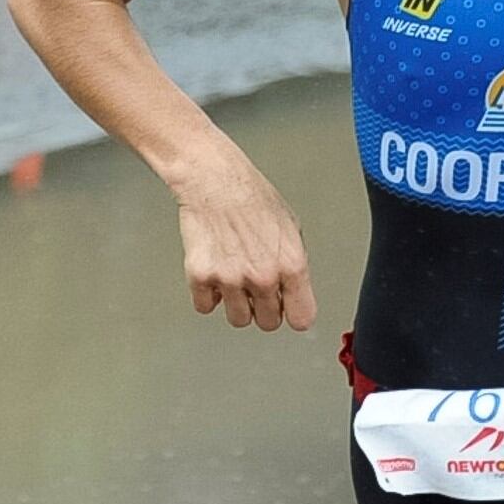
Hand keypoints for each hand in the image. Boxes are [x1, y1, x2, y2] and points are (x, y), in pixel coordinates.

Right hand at [169, 155, 314, 331]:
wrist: (214, 180)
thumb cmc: (251, 196)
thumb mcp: (290, 228)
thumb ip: (292, 264)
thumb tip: (293, 290)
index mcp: (291, 265)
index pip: (302, 318)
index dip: (294, 313)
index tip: (288, 310)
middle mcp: (262, 277)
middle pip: (268, 323)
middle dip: (263, 309)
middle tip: (255, 289)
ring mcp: (230, 279)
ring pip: (238, 319)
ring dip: (235, 303)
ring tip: (233, 278)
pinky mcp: (201, 277)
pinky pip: (205, 306)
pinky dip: (207, 295)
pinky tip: (214, 273)